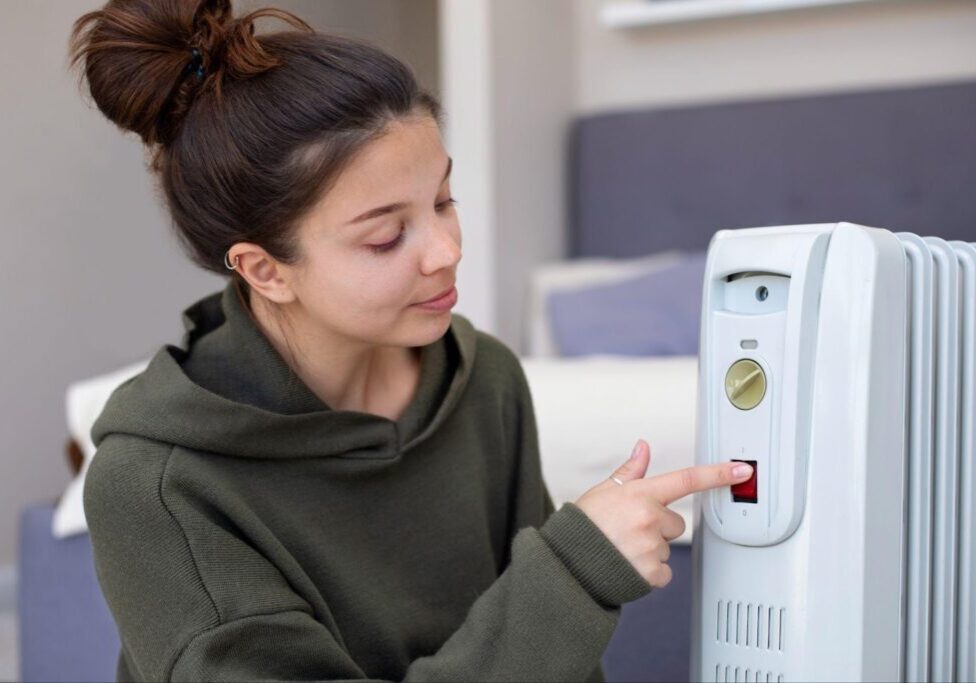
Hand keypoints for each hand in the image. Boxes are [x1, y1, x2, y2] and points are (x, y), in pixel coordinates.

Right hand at [573, 439, 752, 589]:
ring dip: (651, 550)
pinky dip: (650, 572)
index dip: (717, 474)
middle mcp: (649, 518)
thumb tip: (643, 448)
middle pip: (676, 522)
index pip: (686, 479)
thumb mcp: (603, 492)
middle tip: (630, 530)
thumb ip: (630, 472)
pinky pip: (664, 572)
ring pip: (667, 547)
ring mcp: (652, 546)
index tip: (741, 471)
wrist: (568, 564)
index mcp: (640, 494)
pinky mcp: (652, 572)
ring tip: (623, 548)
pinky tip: (628, 565)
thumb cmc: (584, 527)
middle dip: (659, 527)